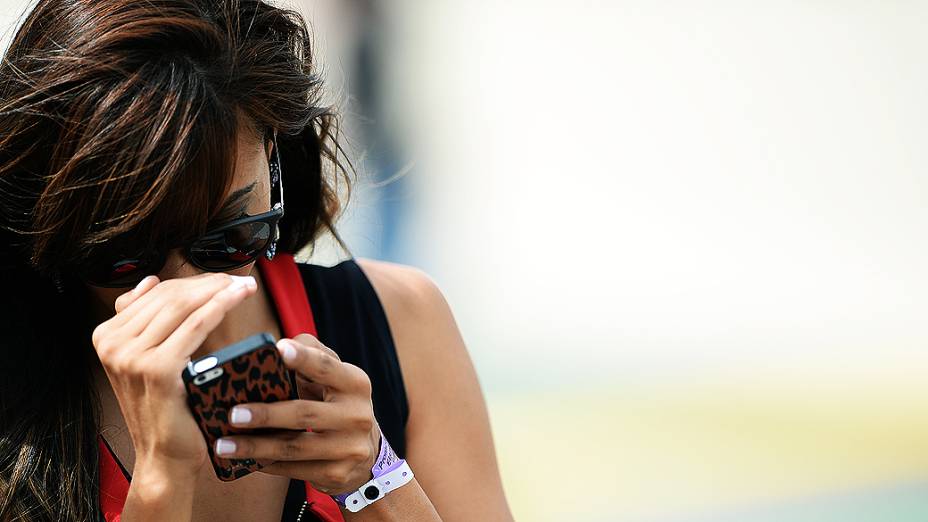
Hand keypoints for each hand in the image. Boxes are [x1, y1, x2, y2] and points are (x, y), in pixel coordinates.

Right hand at [91, 272, 257, 475]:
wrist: (164, 455)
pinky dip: (220, 306)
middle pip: (169, 296)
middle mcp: (111, 344)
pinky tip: (238, 298)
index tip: (221, 277)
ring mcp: (131, 356)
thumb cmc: (164, 408)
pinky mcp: (156, 369)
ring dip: (219, 290)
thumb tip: (149, 282)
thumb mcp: (144, 361)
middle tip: (239, 279)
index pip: (155, 294)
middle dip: (208, 282)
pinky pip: (196, 326)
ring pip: (183, 307)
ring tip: (245, 286)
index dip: (192, 281)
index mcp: (105, 336)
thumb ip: (142, 323)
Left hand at [213, 334, 380, 495]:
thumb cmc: (337, 404)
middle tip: (233, 414)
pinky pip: (294, 470)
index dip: (303, 358)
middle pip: (305, 413)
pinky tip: (244, 460)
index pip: (327, 367)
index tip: (278, 349)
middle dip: (266, 414)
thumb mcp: (335, 378)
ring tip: (223, 445)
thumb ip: (311, 356)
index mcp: (355, 383)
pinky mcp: (337, 474)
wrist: (365, 453)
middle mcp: (357, 415)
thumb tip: (274, 348)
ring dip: (255, 447)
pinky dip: (266, 464)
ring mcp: (349, 448)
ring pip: (295, 447)